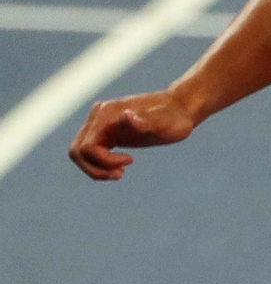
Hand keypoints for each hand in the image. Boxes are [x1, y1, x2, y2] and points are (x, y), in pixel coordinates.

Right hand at [68, 89, 201, 178]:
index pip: (87, 147)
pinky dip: (100, 164)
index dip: (104, 161)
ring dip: (96, 168)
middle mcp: (98, 116)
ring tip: (120, 173)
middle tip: (121, 174)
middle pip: (77, 151)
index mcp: (107, 114)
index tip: (130, 161)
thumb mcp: (166, 124)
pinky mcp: (106, 131)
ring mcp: (100, 124)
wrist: (179, 109)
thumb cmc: (175, 118)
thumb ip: (147, 121)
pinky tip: (121, 167)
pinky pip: (90, 151)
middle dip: (95, 168)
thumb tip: (128, 116)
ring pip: (80, 152)